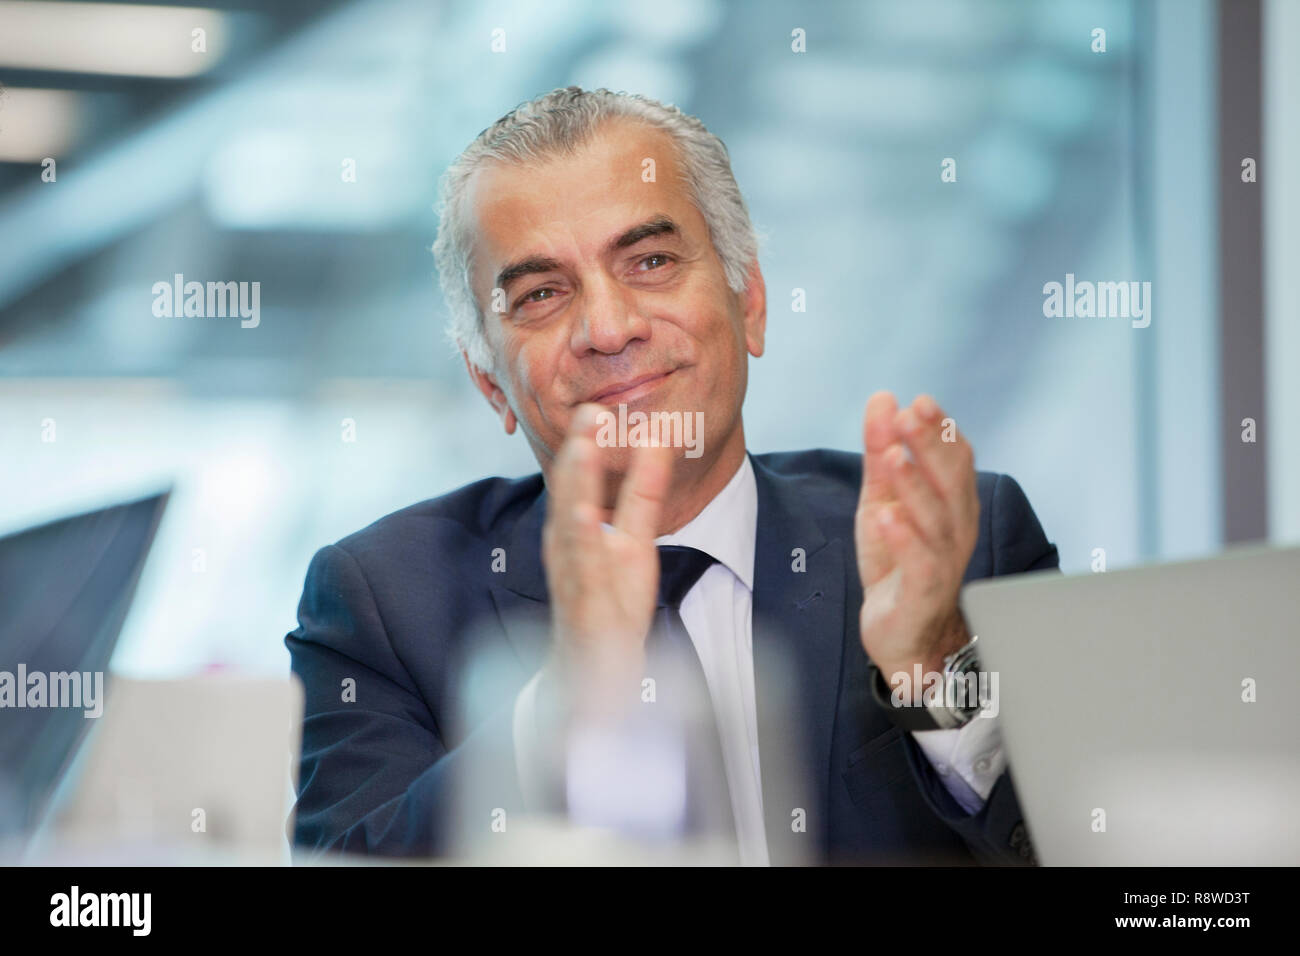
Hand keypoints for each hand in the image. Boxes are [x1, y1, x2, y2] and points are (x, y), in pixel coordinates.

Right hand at [541, 403, 673, 717]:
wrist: (594, 674)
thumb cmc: (610, 602)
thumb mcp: (634, 541)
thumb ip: (642, 494)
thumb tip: (658, 440)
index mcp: (577, 531)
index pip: (580, 481)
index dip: (586, 445)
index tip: (596, 406)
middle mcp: (567, 551)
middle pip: (569, 496)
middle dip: (578, 454)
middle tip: (589, 412)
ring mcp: (572, 580)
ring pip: (570, 529)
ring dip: (574, 488)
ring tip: (583, 449)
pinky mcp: (583, 610)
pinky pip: (580, 575)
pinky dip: (581, 545)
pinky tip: (585, 518)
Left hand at [855, 392, 979, 683]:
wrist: (904, 634)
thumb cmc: (899, 561)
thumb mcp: (882, 498)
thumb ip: (881, 451)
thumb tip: (882, 399)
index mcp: (951, 503)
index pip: (956, 459)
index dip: (940, 431)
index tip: (918, 402)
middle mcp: (955, 528)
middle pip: (950, 481)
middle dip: (931, 445)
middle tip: (911, 414)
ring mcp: (943, 560)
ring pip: (937, 520)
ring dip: (915, 487)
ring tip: (893, 458)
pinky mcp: (923, 592)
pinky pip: (921, 564)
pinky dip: (906, 539)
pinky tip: (887, 517)